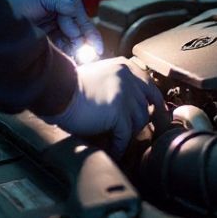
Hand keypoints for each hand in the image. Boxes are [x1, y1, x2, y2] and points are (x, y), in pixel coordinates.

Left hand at [0, 0, 103, 58]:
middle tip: (90, 57)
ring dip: (78, 51)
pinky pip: (64, 48)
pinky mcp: (49, 40)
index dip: (87, 31)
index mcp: (63, 2)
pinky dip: (69, 54)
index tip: (93, 45)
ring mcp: (56, 28)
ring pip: (74, 41)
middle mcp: (62, 15)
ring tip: (82, 61)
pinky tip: (72, 61)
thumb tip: (75, 9)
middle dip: (86, 43)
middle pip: (80, 31)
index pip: (80, 17)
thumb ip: (61, 2)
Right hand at [39, 58, 166, 155]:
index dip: (156, 105)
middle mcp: (129, 78)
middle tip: (135, 135)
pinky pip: (125, 135)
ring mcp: (125, 95)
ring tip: (118, 141)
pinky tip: (114, 150)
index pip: (151, 87)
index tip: (158, 117)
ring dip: (128, 135)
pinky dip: (120, 146)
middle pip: (147, 107)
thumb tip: (129, 105)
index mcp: (125, 67)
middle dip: (141, 123)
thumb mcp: (100, 75)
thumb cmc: (71, 86)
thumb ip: (116, 83)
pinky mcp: (118, 112)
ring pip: (139, 122)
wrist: (58, 90)